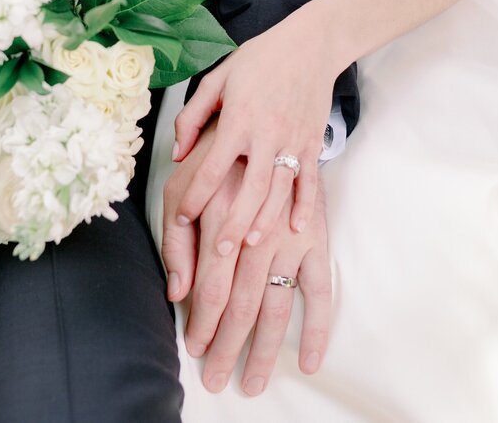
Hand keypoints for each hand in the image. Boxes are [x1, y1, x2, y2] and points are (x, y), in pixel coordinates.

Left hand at [171, 1, 337, 252]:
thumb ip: (193, 116)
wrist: (310, 44)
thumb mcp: (218, 78)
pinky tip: (294, 229)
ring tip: (248, 246)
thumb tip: (177, 154)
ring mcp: (293, 141)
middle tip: (218, 252)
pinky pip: (308, 181)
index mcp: (238, 119)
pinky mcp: (313, 142)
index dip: (195, 195)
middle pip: (248, 190)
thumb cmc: (259, 59)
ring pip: (279, 191)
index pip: (212, 167)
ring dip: (264, 221)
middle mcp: (266, 134)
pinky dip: (303, 207)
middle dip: (232, 224)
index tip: (182, 216)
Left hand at [192, 178, 331, 395]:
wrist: (264, 115)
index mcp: (221, 220)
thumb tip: (177, 292)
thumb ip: (178, 240)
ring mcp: (290, 236)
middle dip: (227, 347)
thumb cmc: (213, 158)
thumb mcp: (181, 188)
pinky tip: (307, 359)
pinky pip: (320, 288)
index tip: (194, 348)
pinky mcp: (314, 235)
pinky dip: (316, 326)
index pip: (211, 287)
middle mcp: (257, 232)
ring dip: (264, 349)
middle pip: (241, 304)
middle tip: (216, 380)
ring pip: (276, 304)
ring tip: (252, 382)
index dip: (202, 323)